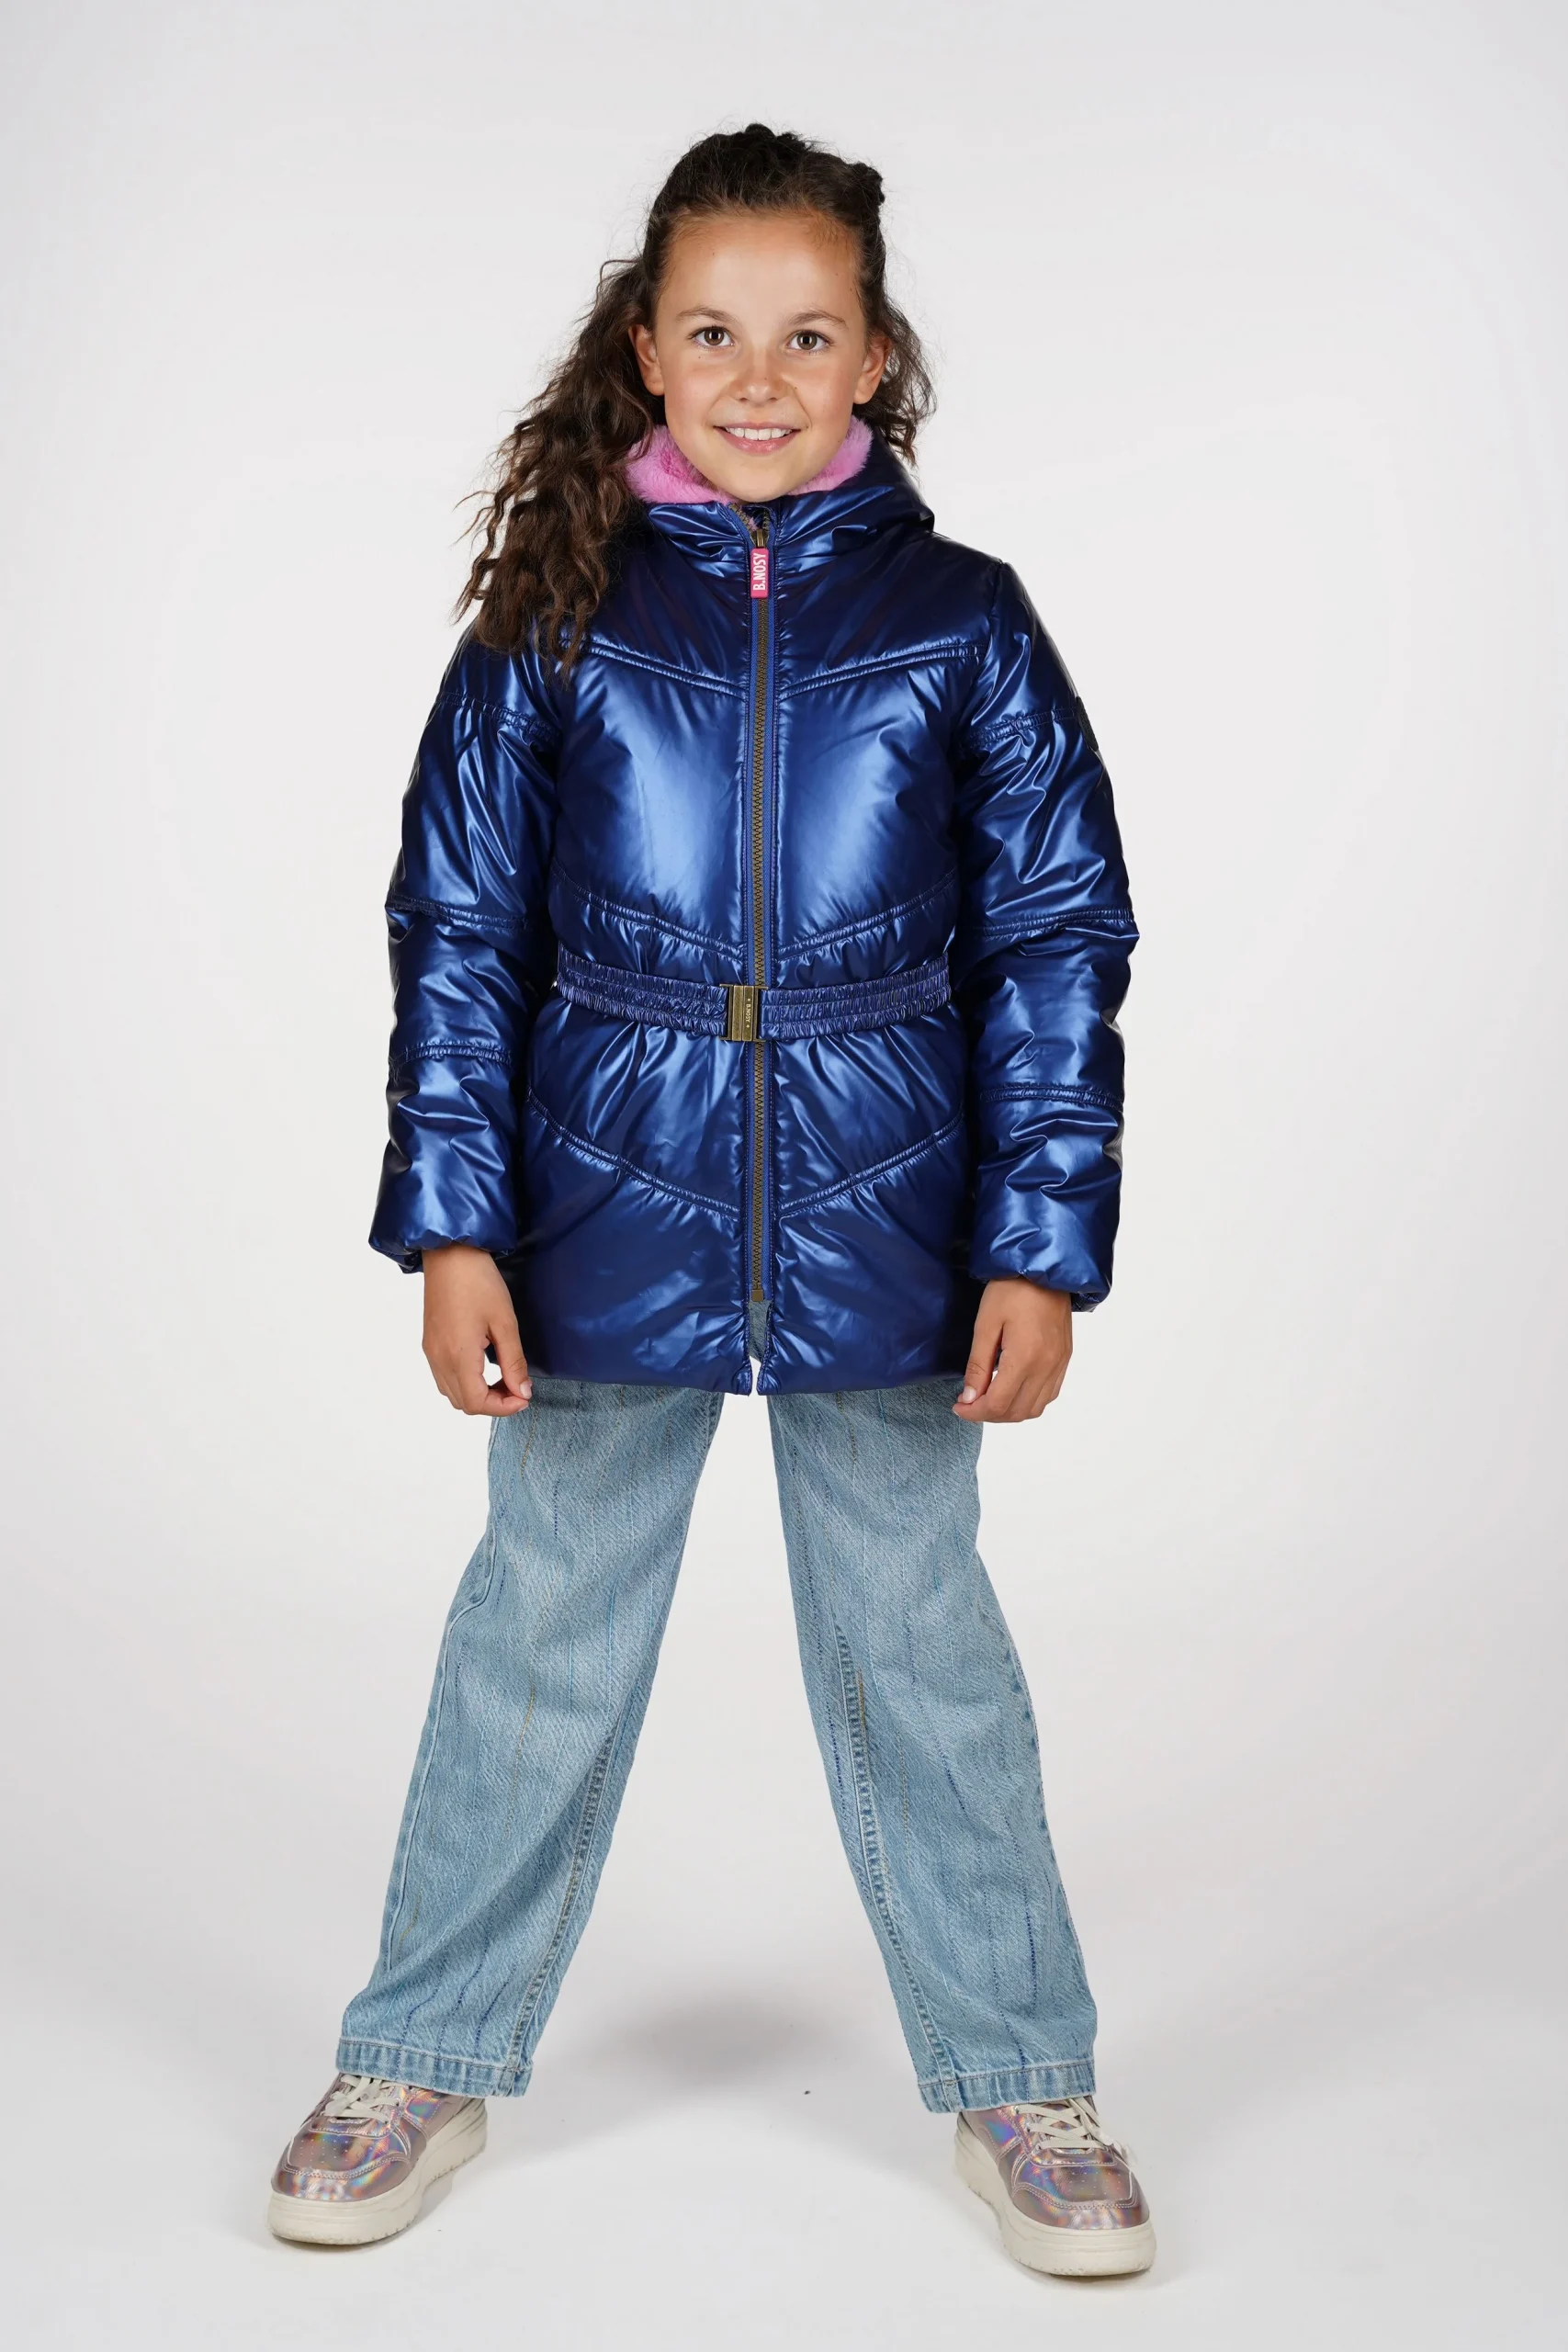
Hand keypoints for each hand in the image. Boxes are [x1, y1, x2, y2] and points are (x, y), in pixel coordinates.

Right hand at [421, 1244, 531, 1414]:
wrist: (449, 1253)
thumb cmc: (479, 1282)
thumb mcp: (505, 1322)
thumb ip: (513, 1361)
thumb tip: (523, 1392)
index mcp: (457, 1355)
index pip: (476, 1403)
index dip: (503, 1408)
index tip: (524, 1396)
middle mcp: (439, 1359)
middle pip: (463, 1403)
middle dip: (493, 1403)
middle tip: (517, 1387)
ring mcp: (431, 1352)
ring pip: (452, 1393)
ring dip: (478, 1394)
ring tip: (503, 1377)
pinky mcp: (429, 1344)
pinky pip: (444, 1378)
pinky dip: (465, 1383)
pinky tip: (483, 1366)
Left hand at [954, 1277, 1071, 1421]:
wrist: (1045, 1269)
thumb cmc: (1012, 1289)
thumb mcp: (985, 1324)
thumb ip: (978, 1365)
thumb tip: (969, 1398)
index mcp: (1025, 1358)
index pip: (998, 1404)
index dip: (975, 1412)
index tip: (958, 1406)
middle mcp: (1046, 1367)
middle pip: (1016, 1412)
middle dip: (989, 1414)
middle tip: (969, 1403)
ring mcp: (1059, 1365)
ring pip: (1034, 1408)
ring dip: (1009, 1411)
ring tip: (988, 1397)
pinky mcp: (1064, 1359)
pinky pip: (1048, 1394)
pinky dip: (1028, 1401)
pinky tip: (1011, 1389)